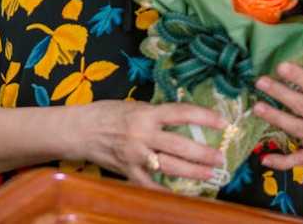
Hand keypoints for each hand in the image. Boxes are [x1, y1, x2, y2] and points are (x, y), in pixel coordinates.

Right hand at [73, 100, 227, 188]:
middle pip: (180, 145)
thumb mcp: (133, 106)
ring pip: (170, 166)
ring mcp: (136, 156)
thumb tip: (183, 118)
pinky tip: (182, 196)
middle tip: (221, 157)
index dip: (204, 117)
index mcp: (146, 113)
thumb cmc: (107, 113)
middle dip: (203, 153)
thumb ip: (156, 114)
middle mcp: (143, 134)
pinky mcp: (128, 172)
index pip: (181, 113)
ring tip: (210, 174)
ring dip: (193, 172)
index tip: (223, 122)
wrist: (80, 130)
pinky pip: (150, 186)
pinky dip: (166, 192)